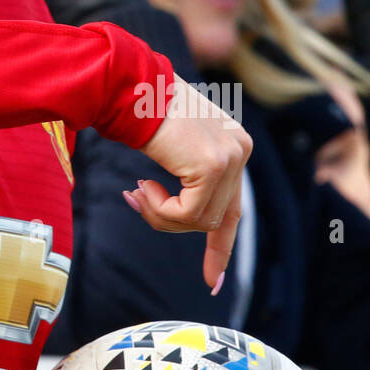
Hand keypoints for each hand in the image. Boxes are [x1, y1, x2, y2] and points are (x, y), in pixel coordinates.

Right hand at [125, 76, 251, 291]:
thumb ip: (188, 177)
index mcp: (234, 144)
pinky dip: (160, 210)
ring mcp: (231, 158)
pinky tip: (142, 186)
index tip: (214, 282)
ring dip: (162, 215)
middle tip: (136, 201)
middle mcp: (240, 149)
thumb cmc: (140, 110)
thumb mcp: (173, 145)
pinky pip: (187, 214)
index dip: (221, 247)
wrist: (129, 86)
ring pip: (199, 221)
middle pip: (214, 218)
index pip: (232, 206)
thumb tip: (184, 216)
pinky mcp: (213, 166)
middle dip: (172, 222)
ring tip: (137, 189)